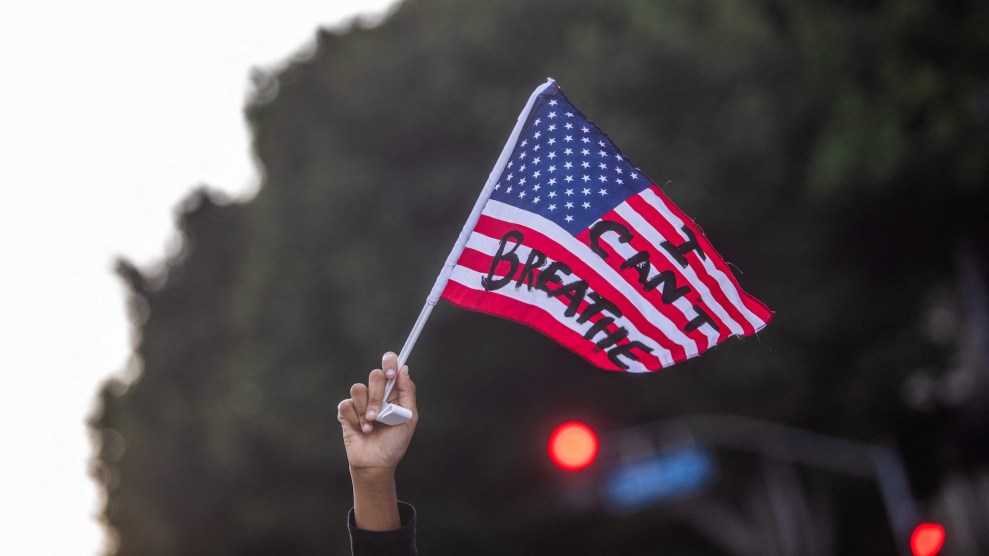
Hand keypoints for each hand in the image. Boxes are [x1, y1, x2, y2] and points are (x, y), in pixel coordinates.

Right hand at [337, 352, 418, 475]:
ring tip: (371, 426)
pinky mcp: (346, 412)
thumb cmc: (395, 442)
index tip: (391, 373)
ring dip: (365, 410)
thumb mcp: (409, 418)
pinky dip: (355, 419)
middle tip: (379, 414)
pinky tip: (361, 430)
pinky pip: (346, 404)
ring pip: (358, 388)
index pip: (389, 365)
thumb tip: (404, 369)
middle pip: (374, 375)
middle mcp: (376, 394)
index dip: (389, 362)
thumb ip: (407, 393)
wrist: (376, 462)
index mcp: (393, 392)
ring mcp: (360, 402)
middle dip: (377, 396)